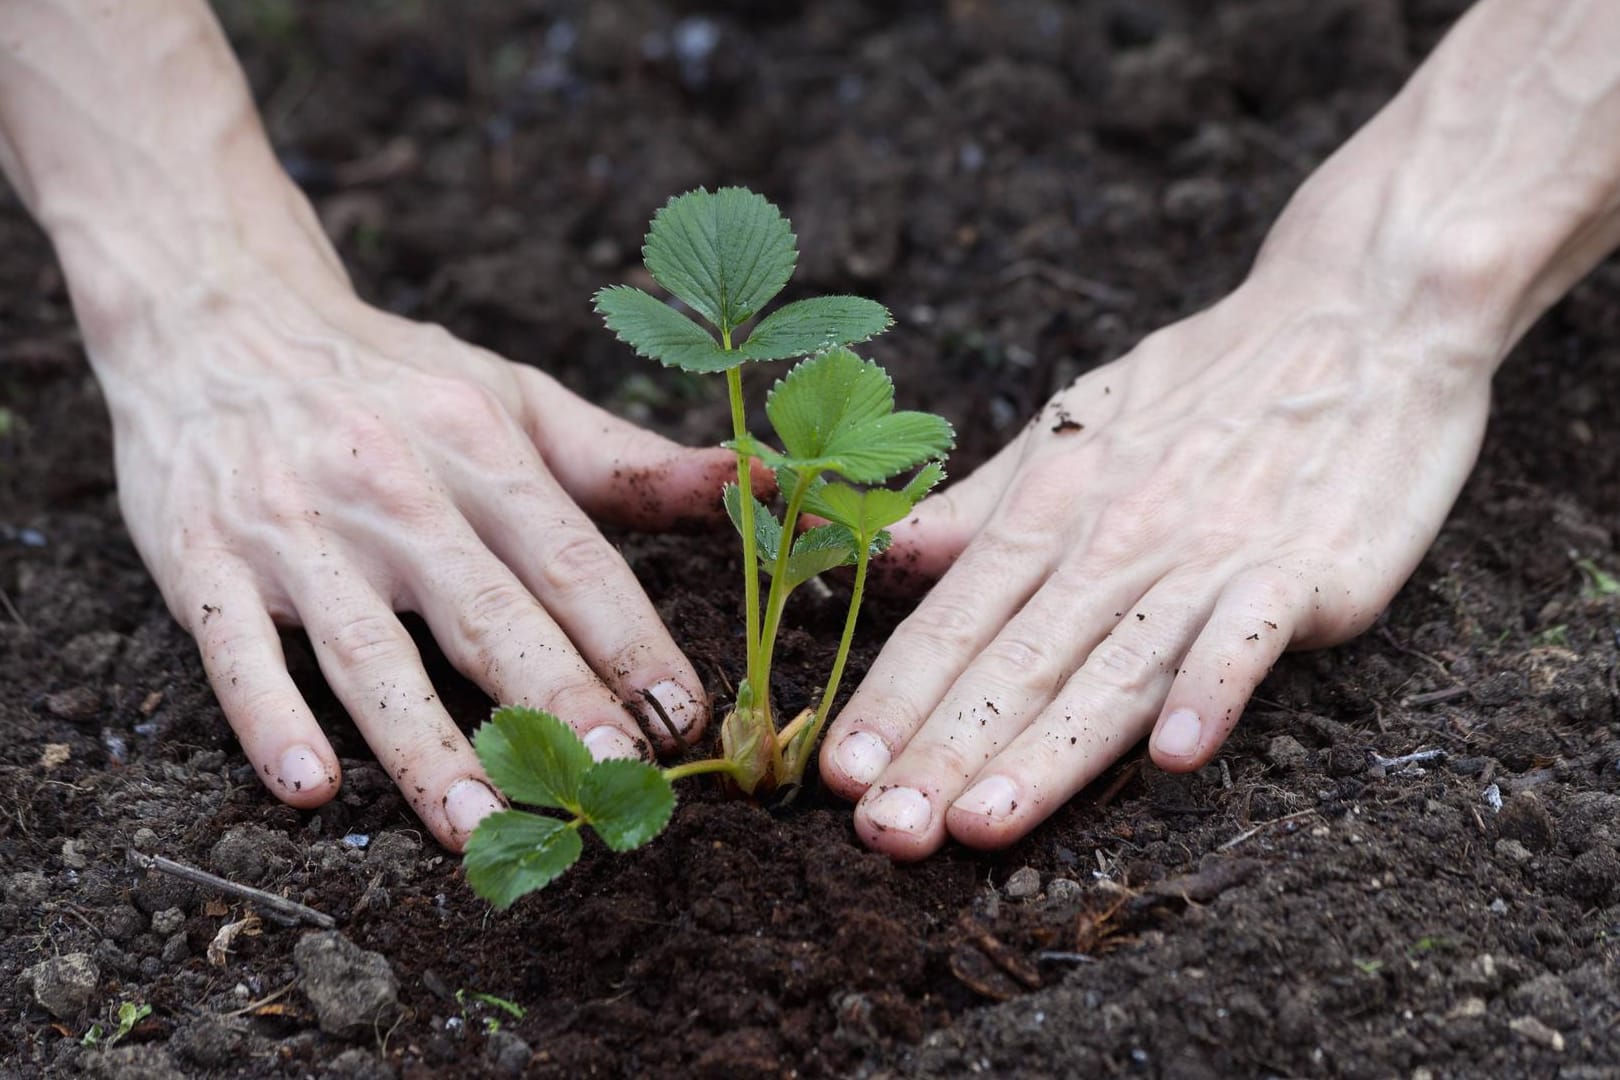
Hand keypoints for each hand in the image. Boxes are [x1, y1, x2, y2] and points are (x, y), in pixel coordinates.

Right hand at [105, 281, 736, 848]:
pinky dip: (270, 721)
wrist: (219, 319)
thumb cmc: (394, 378)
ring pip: (370, 653)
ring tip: (480, 828)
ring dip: (426, 746)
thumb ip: (629, 461)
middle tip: (615, 782)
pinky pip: (236, 652)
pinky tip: (310, 790)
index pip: (572, 559)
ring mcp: (296, 528)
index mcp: (480, 447)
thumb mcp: (514, 397)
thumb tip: (759, 482)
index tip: (685, 719)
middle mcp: (394, 489)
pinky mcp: (202, 559)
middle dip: (555, 701)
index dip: (631, 642)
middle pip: (486, 613)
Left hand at [818, 280, 1493, 857]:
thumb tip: (882, 556)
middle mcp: (1113, 534)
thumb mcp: (1070, 424)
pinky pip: (1249, 632)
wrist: (1359, 313)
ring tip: (980, 825)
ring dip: (1046, 751)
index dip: (892, 700)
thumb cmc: (1203, 382)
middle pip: (1014, 660)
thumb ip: (978, 507)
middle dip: (940, 751)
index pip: (952, 620)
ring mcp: (1207, 551)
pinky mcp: (1303, 564)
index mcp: (1050, 504)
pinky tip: (1175, 754)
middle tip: (880, 834)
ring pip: (1112, 666)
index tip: (835, 776)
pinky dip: (1212, 686)